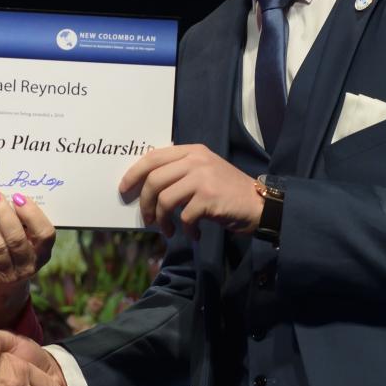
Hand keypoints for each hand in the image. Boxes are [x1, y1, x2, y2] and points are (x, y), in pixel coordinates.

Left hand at [0, 189, 55, 329]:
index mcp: (43, 254)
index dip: (33, 214)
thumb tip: (7, 196)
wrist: (3, 290)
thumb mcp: (28, 244)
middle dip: (4, 214)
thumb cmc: (16, 256)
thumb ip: (24, 225)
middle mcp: (28, 265)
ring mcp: (9, 274)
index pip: (45, 234)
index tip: (19, 198)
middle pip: (17, 238)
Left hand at [120, 144, 262, 238]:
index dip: (134, 173)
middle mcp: (196, 161)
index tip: (124, 189)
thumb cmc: (228, 192)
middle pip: (154, 180)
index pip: (153, 157)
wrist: (260, 204)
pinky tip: (194, 234)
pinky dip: (186, 230)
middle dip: (145, 203)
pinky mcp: (209, 198)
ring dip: (162, 220)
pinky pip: (184, 217)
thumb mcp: (204, 171)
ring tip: (169, 231)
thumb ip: (180, 172)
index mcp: (192, 151)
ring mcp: (203, 178)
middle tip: (148, 219)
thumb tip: (145, 187)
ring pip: (164, 200)